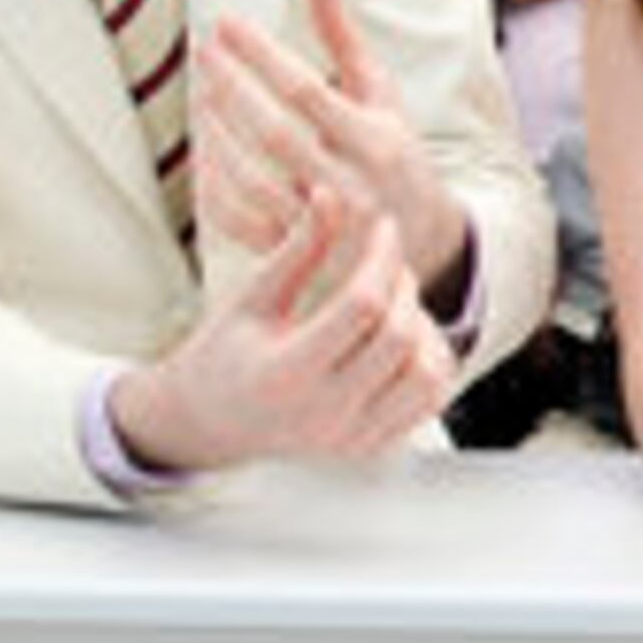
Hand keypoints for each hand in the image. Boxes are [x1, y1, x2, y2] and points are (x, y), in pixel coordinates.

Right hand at [112, 185, 457, 470]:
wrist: (212, 424)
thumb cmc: (224, 354)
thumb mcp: (251, 299)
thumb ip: (296, 251)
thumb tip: (330, 196)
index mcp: (287, 373)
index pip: (362, 306)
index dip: (382, 257)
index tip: (384, 227)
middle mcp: (325, 413)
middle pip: (400, 338)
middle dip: (405, 286)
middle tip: (388, 263)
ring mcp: (353, 436)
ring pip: (426, 374)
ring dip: (424, 327)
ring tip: (396, 303)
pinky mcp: (372, 446)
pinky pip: (430, 400)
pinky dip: (431, 361)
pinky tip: (405, 337)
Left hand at [191, 0, 470, 296]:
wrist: (421, 241)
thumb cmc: (394, 152)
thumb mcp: (379, 90)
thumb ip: (342, 32)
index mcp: (378, 142)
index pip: (308, 92)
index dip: (263, 56)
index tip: (227, 24)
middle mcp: (353, 188)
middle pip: (275, 135)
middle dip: (232, 89)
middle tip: (204, 52)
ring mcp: (324, 229)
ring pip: (252, 181)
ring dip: (217, 135)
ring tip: (200, 94)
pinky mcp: (300, 258)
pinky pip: (241, 224)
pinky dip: (215, 189)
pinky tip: (203, 154)